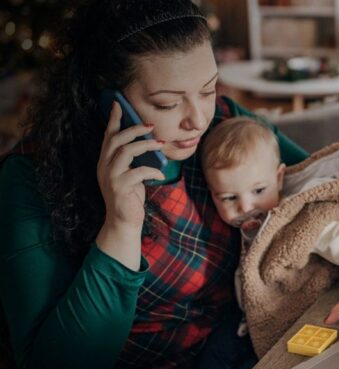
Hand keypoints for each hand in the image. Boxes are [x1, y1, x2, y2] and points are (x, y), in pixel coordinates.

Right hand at [94, 102, 164, 269]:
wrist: (124, 221)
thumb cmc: (131, 196)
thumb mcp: (132, 174)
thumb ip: (135, 160)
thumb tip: (152, 142)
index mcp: (106, 161)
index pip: (108, 136)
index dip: (113, 119)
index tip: (119, 104)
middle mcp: (104, 166)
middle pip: (116, 139)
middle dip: (134, 129)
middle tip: (151, 125)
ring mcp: (110, 177)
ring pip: (125, 151)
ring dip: (145, 145)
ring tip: (160, 144)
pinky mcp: (119, 188)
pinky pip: (137, 172)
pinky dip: (152, 170)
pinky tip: (160, 174)